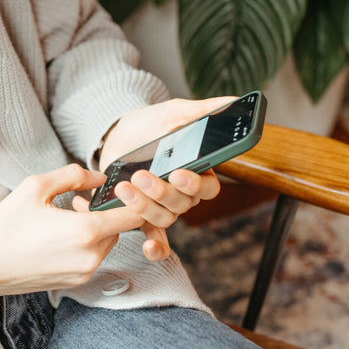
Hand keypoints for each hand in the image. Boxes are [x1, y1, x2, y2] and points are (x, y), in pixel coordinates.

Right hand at [0, 164, 143, 299]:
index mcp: (85, 232)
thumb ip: (73, 175)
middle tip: (78, 201)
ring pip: (107, 243)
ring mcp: (84, 272)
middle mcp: (90, 256)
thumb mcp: (36, 187)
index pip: (134, 215)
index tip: (119, 189)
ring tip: (66, 216)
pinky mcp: (75, 282)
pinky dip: (86, 244)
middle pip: (121, 229)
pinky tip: (60, 234)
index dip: (133, 199)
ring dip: (96, 228)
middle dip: (106, 212)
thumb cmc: (5, 227)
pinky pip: (93, 257)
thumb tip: (99, 177)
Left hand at [90, 97, 235, 260]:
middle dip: (161, 191)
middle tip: (141, 176)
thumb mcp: (173, 112)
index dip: (195, 183)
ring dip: (145, 207)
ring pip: (165, 217)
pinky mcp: (143, 214)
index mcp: (198, 170)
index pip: (208, 187)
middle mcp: (184, 193)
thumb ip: (202, 110)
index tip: (178, 173)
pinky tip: (148, 247)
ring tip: (125, 188)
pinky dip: (155, 246)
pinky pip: (156, 237)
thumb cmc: (149, 125)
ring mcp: (163, 205)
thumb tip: (233, 101)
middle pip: (183, 204)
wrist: (115, 136)